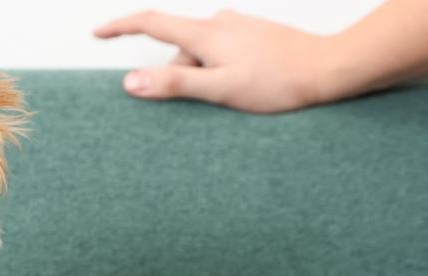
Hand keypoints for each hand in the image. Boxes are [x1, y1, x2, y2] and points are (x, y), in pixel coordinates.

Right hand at [94, 10, 343, 112]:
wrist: (328, 69)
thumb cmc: (278, 82)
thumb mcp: (219, 89)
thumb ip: (174, 84)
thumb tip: (130, 81)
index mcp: (206, 33)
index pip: (151, 23)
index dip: (120, 27)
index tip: (98, 33)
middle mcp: (219, 22)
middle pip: (179, 49)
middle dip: (180, 75)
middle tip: (208, 102)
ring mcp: (238, 26)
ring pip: (202, 53)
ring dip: (204, 76)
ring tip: (236, 97)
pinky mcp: (253, 34)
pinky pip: (221, 53)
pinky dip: (220, 70)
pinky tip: (246, 86)